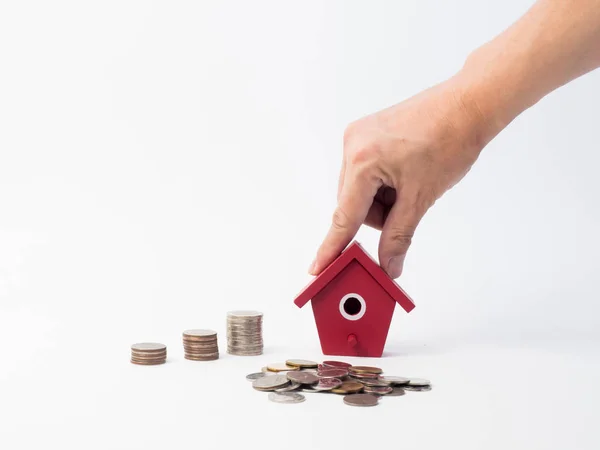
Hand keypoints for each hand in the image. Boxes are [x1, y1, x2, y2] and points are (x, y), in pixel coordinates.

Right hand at [309, 74, 498, 278]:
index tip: (316, 268)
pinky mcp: (367, 133)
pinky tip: (405, 174)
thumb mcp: (422, 196)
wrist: (467, 106)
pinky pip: (365, 172)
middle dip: (378, 215)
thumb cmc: (450, 141)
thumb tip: (388, 265)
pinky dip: (382, 183)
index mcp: (363, 160)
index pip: (344, 216)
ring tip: (411, 184)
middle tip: (407, 205)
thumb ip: (399, 235)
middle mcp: (353, 145)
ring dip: (382, 200)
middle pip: (353, 205)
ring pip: (359, 191)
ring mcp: (358, 136)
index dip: (332, 247)